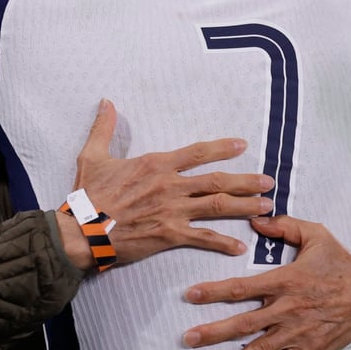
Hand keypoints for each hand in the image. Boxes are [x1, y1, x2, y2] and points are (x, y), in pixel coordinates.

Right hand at [56, 99, 275, 269]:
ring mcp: (172, 211)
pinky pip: (203, 238)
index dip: (222, 148)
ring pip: (217, 206)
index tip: (242, 146)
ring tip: (266, 207)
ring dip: (244, 206)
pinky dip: (223, 243)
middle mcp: (170, 185)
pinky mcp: (169, 235)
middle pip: (217, 181)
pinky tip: (239, 247)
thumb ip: (104, 128)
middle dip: (246, 181)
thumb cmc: (87, 196)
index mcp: (156, 164)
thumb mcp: (92, 156)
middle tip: (268, 182)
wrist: (81, 231)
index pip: (197, 152)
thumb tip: (106, 102)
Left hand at [181, 215, 350, 349]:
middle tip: (189, 339)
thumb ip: (284, 226)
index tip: (191, 295)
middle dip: (214, 332)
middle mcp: (286, 310)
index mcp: (284, 282)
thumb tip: (255, 219)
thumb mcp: (315, 234)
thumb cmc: (340, 263)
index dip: (215, 291)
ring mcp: (297, 334)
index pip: (242, 288)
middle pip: (244, 323)